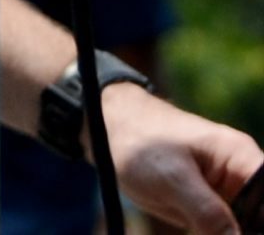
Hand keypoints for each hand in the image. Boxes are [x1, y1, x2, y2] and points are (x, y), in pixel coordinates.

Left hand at [99, 82, 258, 234]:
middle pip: (258, 217)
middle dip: (242, 230)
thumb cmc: (139, 140)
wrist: (104, 128)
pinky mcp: (207, 203)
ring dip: (224, 232)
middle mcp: (241, 176)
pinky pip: (220, 228)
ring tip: (190, 220)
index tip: (238, 232)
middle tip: (202, 226)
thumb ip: (209, 213)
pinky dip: (211, 233)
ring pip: (240, 226)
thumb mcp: (173, 179)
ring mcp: (225, 191)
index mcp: (243, 159)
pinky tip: (192, 226)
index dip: (260, 224)